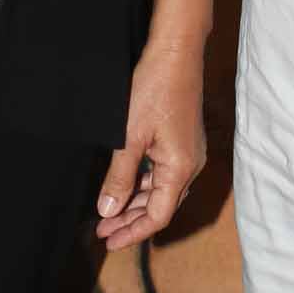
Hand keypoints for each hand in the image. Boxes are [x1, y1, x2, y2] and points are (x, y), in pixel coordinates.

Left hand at [94, 40, 205, 250]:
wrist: (176, 52)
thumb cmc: (154, 88)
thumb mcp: (128, 136)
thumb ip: (119, 177)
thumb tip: (108, 211)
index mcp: (180, 168)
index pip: (157, 216)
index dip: (133, 232)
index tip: (109, 241)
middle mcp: (190, 165)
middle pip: (161, 206)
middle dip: (131, 221)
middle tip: (103, 230)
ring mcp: (189, 152)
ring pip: (162, 190)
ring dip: (136, 203)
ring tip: (109, 212)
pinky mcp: (183, 140)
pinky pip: (164, 173)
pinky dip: (144, 185)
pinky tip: (126, 186)